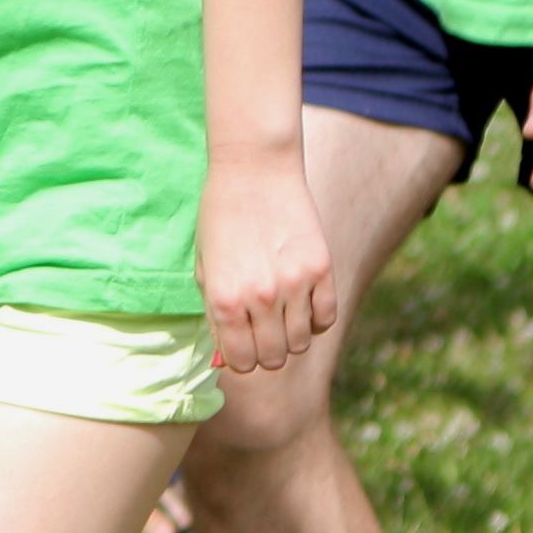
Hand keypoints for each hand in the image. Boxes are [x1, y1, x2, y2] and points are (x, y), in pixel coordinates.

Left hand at [200, 145, 338, 377]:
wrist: (253, 170)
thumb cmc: (221, 217)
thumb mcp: (206, 266)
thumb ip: (216, 315)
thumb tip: (228, 358)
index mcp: (223, 299)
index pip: (241, 362)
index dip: (242, 359)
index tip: (243, 345)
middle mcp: (259, 297)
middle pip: (274, 359)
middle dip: (267, 351)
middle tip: (263, 330)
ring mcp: (294, 285)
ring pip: (301, 344)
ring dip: (291, 335)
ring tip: (282, 311)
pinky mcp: (322, 270)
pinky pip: (326, 319)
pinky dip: (315, 318)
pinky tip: (303, 300)